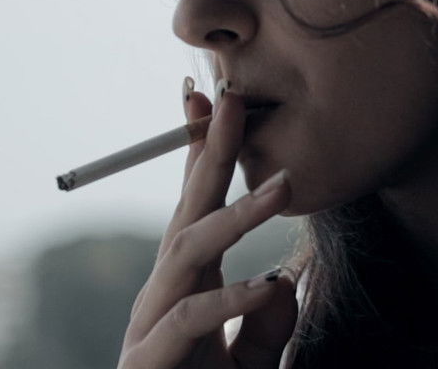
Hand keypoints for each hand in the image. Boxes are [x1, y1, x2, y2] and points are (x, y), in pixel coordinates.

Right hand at [118, 77, 298, 368]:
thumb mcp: (252, 366)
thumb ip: (267, 327)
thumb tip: (283, 278)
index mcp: (191, 284)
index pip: (198, 203)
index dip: (207, 151)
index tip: (219, 98)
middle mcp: (167, 293)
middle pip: (188, 208)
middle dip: (210, 150)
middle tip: (234, 95)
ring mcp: (153, 323)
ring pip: (188, 253)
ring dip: (236, 214)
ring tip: (285, 185)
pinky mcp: (152, 361)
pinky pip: (190, 321)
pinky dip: (231, 302)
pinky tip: (267, 284)